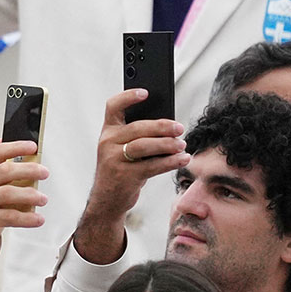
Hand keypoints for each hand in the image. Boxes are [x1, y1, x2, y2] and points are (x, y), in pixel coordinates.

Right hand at [0, 140, 49, 273]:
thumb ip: (7, 172)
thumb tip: (30, 159)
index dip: (16, 147)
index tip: (33, 146)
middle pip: (5, 171)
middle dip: (28, 169)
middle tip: (44, 173)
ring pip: (7, 193)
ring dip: (29, 195)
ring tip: (43, 199)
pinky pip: (9, 216)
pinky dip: (27, 218)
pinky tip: (38, 219)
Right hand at [74, 89, 186, 263]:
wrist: (107, 199)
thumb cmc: (122, 169)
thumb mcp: (122, 148)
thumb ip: (138, 135)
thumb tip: (169, 124)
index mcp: (108, 132)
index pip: (113, 107)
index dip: (128, 97)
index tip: (145, 92)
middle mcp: (107, 143)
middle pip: (137, 128)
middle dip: (162, 126)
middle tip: (179, 128)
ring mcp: (114, 159)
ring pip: (144, 146)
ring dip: (167, 145)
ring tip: (182, 145)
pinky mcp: (124, 176)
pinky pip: (152, 166)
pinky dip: (170, 162)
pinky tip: (182, 159)